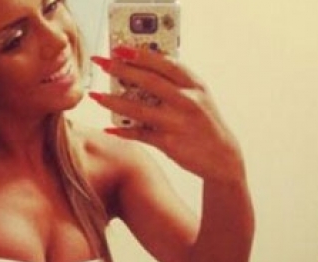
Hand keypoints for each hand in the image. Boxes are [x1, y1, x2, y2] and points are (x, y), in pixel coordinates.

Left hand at [89, 46, 244, 182]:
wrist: (222, 156)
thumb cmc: (203, 122)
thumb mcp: (197, 96)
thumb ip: (175, 83)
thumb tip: (140, 69)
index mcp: (194, 85)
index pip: (165, 63)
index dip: (141, 55)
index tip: (119, 48)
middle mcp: (187, 101)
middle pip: (149, 81)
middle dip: (122, 70)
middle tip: (101, 63)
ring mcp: (178, 123)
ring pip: (139, 109)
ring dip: (114, 102)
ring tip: (95, 96)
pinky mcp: (170, 143)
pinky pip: (140, 134)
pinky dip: (123, 131)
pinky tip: (108, 128)